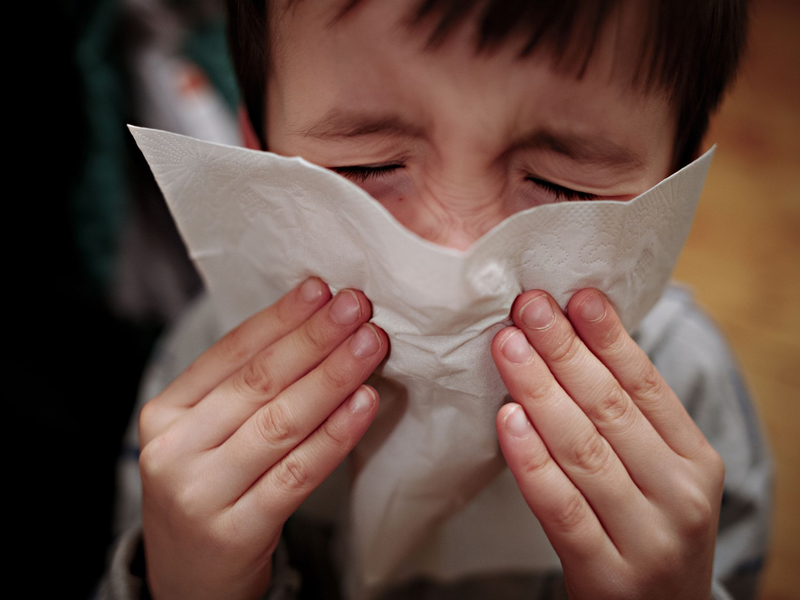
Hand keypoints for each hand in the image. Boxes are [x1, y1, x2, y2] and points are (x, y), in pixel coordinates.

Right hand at [138, 278, 387, 599]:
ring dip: (332, 377)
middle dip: (313, 339)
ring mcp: (201, 492)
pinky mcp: (236, 531)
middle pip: (257, 382)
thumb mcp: (204, 436)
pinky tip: (365, 404)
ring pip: (280, 422)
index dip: (279, 319)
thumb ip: (242, 390)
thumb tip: (312, 328)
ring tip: (369, 345)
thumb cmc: (208, 491)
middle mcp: (175, 449)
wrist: (187, 580)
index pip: (228, 353)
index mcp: (165, 413)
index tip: (321, 290)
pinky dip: (335, 435)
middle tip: (356, 307)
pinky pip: (297, 473)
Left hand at [492, 289, 724, 599]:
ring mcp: (648, 538)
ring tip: (509, 346)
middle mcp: (681, 495)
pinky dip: (532, 462)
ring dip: (541, 391)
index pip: (647, 385)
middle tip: (527, 306)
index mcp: (696, 460)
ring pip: (584, 451)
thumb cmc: (647, 530)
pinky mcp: (608, 574)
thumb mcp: (659, 475)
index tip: (575, 296)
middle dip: (564, 351)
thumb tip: (577, 342)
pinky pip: (562, 508)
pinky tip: (508, 419)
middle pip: (611, 409)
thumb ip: (629, 421)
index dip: (609, 337)